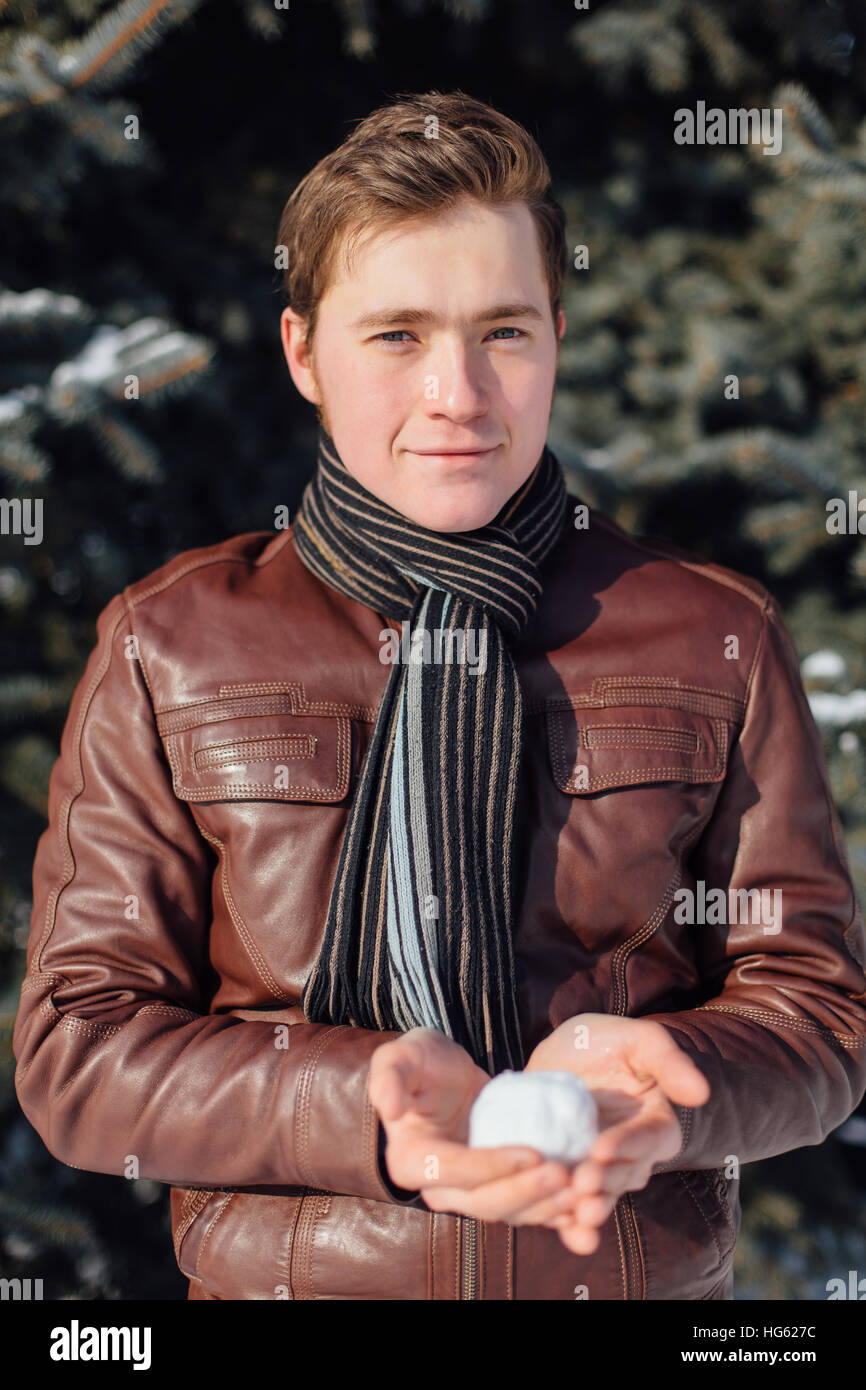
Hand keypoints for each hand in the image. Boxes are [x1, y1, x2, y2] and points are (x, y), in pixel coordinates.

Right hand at [368, 1027, 574, 1225]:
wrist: (448, 1075)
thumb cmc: (423, 1062)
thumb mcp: (402, 1054)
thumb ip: (388, 1074)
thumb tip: (390, 1108)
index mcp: (412, 1161)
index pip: (453, 1171)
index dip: (492, 1167)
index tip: (533, 1153)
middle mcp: (438, 1188)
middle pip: (484, 1202)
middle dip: (526, 1193)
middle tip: (565, 1175)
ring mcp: (470, 1193)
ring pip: (508, 1212)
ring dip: (545, 1208)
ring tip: (582, 1191)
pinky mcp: (496, 1190)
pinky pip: (525, 1208)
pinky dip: (553, 1211)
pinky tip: (583, 1204)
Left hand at [524, 1013, 710, 1253]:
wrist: (564, 1055)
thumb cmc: (607, 1042)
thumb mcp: (638, 1040)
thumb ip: (668, 1061)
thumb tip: (701, 1092)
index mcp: (655, 1124)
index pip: (646, 1137)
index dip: (625, 1144)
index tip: (601, 1148)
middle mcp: (629, 1155)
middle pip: (623, 1174)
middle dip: (605, 1182)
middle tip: (583, 1185)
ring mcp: (597, 1168)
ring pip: (600, 1196)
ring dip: (588, 1211)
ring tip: (576, 1217)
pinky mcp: (567, 1175)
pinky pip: (571, 1205)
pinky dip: (566, 1223)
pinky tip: (561, 1232)